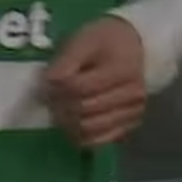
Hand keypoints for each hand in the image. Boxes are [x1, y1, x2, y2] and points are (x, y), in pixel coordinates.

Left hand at [43, 16, 146, 146]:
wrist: (134, 49)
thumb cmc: (106, 42)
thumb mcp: (85, 39)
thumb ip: (66, 60)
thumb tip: (50, 82)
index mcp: (122, 70)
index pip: (78, 87)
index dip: (56, 87)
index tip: (47, 82)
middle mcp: (132, 96)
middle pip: (83, 110)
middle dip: (60, 105)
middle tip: (50, 97)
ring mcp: (132, 114)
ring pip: (89, 129)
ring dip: (67, 122)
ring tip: (60, 109)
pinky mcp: (128, 128)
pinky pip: (98, 142)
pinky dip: (80, 136)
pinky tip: (72, 124)